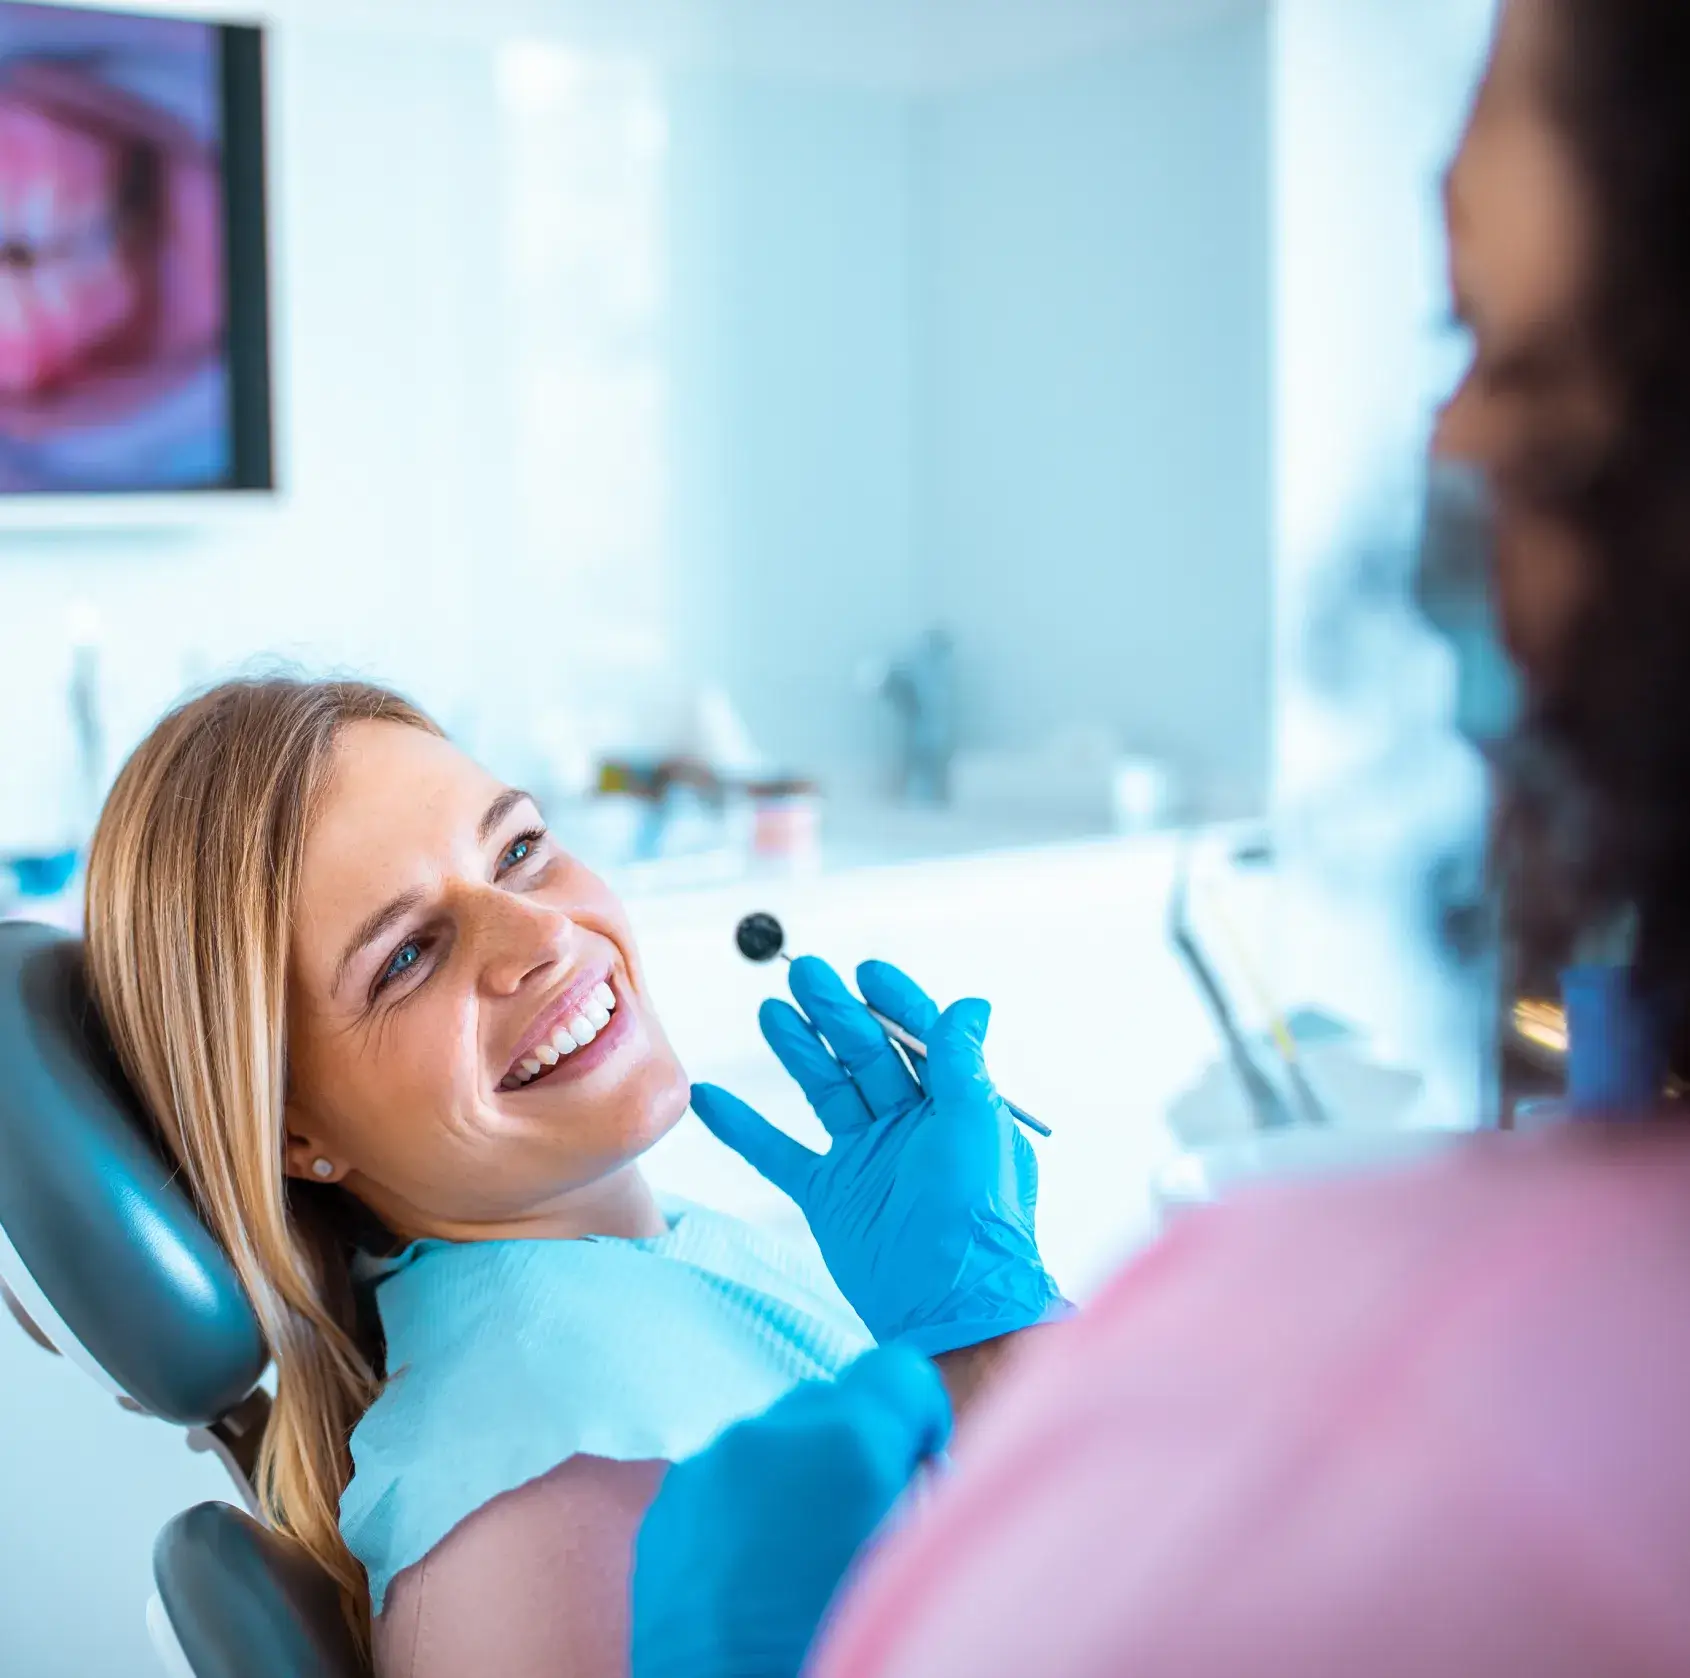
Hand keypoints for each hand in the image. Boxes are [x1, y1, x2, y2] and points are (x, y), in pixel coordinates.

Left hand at [631, 1347, 950, 1677]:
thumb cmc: (843, 1643)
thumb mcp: (914, 1555)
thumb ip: (919, 1484)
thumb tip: (912, 1462)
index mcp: (846, 1441)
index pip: (899, 1372)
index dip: (918, 1417)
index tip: (918, 1465)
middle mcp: (768, 1436)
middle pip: (830, 1401)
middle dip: (852, 1446)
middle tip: (857, 1521)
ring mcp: (706, 1469)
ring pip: (771, 1439)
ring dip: (794, 1475)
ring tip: (798, 1556)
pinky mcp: (664, 1510)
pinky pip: (720, 1478)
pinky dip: (744, 1505)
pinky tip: (752, 1571)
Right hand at [691, 957, 1064, 1357]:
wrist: (950, 1306)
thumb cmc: (976, 1217)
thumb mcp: (976, 1126)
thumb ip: (962, 1064)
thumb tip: (971, 1006)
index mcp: (950, 1105)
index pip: (918, 1037)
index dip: (893, 1000)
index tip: (864, 969)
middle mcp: (908, 1126)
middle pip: (865, 1054)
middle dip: (834, 1012)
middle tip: (801, 972)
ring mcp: (865, 1159)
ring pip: (825, 1090)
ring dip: (797, 1050)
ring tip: (769, 1010)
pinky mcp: (829, 1196)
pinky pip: (778, 1152)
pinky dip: (743, 1128)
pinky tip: (711, 1097)